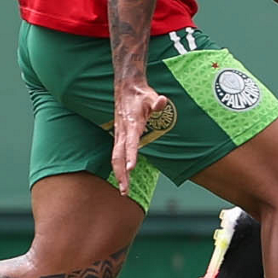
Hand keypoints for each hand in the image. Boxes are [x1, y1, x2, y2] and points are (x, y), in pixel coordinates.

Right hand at [110, 78, 169, 196]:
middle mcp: (123, 131)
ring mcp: (119, 134)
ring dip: (118, 174)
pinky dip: (117, 166)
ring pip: (115, 157)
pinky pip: (116, 154)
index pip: (131, 143)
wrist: (126, 87)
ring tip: (123, 190)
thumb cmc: (141, 94)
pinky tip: (121, 177)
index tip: (131, 168)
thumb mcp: (151, 96)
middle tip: (124, 190)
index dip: (131, 155)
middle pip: (118, 156)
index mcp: (132, 123)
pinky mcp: (119, 135)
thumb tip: (162, 101)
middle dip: (120, 174)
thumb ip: (157, 102)